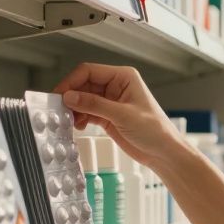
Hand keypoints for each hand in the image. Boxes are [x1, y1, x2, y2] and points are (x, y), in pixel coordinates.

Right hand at [53, 63, 181, 165]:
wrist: (163, 153)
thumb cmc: (155, 131)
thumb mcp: (123, 115)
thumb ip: (95, 105)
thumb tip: (70, 96)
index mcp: (124, 77)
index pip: (90, 71)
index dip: (72, 81)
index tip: (60, 94)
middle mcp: (116, 86)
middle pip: (83, 84)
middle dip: (71, 97)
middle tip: (60, 110)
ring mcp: (111, 101)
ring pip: (83, 99)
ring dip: (74, 109)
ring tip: (70, 120)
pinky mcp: (107, 116)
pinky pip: (87, 112)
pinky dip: (79, 117)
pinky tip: (78, 125)